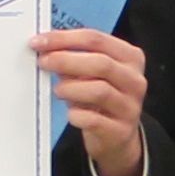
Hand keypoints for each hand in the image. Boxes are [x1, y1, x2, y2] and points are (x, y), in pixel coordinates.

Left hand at [32, 28, 148, 175]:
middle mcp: (134, 80)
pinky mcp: (120, 131)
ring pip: (99, 91)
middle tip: (43, 62)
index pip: (96, 39)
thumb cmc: (101, 98)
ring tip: (58, 90)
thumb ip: (76, 58)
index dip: (65, 38)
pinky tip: (71, 113)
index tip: (39, 41)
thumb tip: (46, 49)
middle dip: (66, 60)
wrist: (117, 136)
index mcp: (130, 57)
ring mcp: (130, 106)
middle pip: (101, 63)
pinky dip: (76, 115)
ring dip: (71, 88)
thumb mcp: (95, 73)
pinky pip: (94, 120)